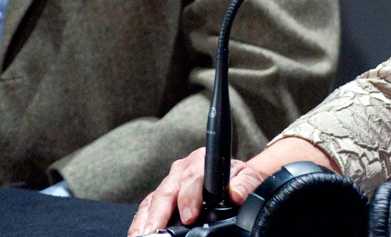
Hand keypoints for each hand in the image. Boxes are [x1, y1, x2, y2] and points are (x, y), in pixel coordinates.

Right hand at [127, 138, 337, 235]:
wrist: (237, 181)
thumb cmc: (241, 180)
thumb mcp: (250, 179)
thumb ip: (247, 183)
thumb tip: (235, 192)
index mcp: (202, 161)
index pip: (192, 177)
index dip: (188, 196)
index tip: (189, 215)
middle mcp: (182, 170)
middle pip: (167, 191)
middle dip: (159, 214)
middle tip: (155, 233)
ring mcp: (169, 184)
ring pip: (153, 201)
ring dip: (146, 220)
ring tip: (143, 236)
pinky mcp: (161, 199)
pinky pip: (147, 209)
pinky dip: (143, 222)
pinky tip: (141, 233)